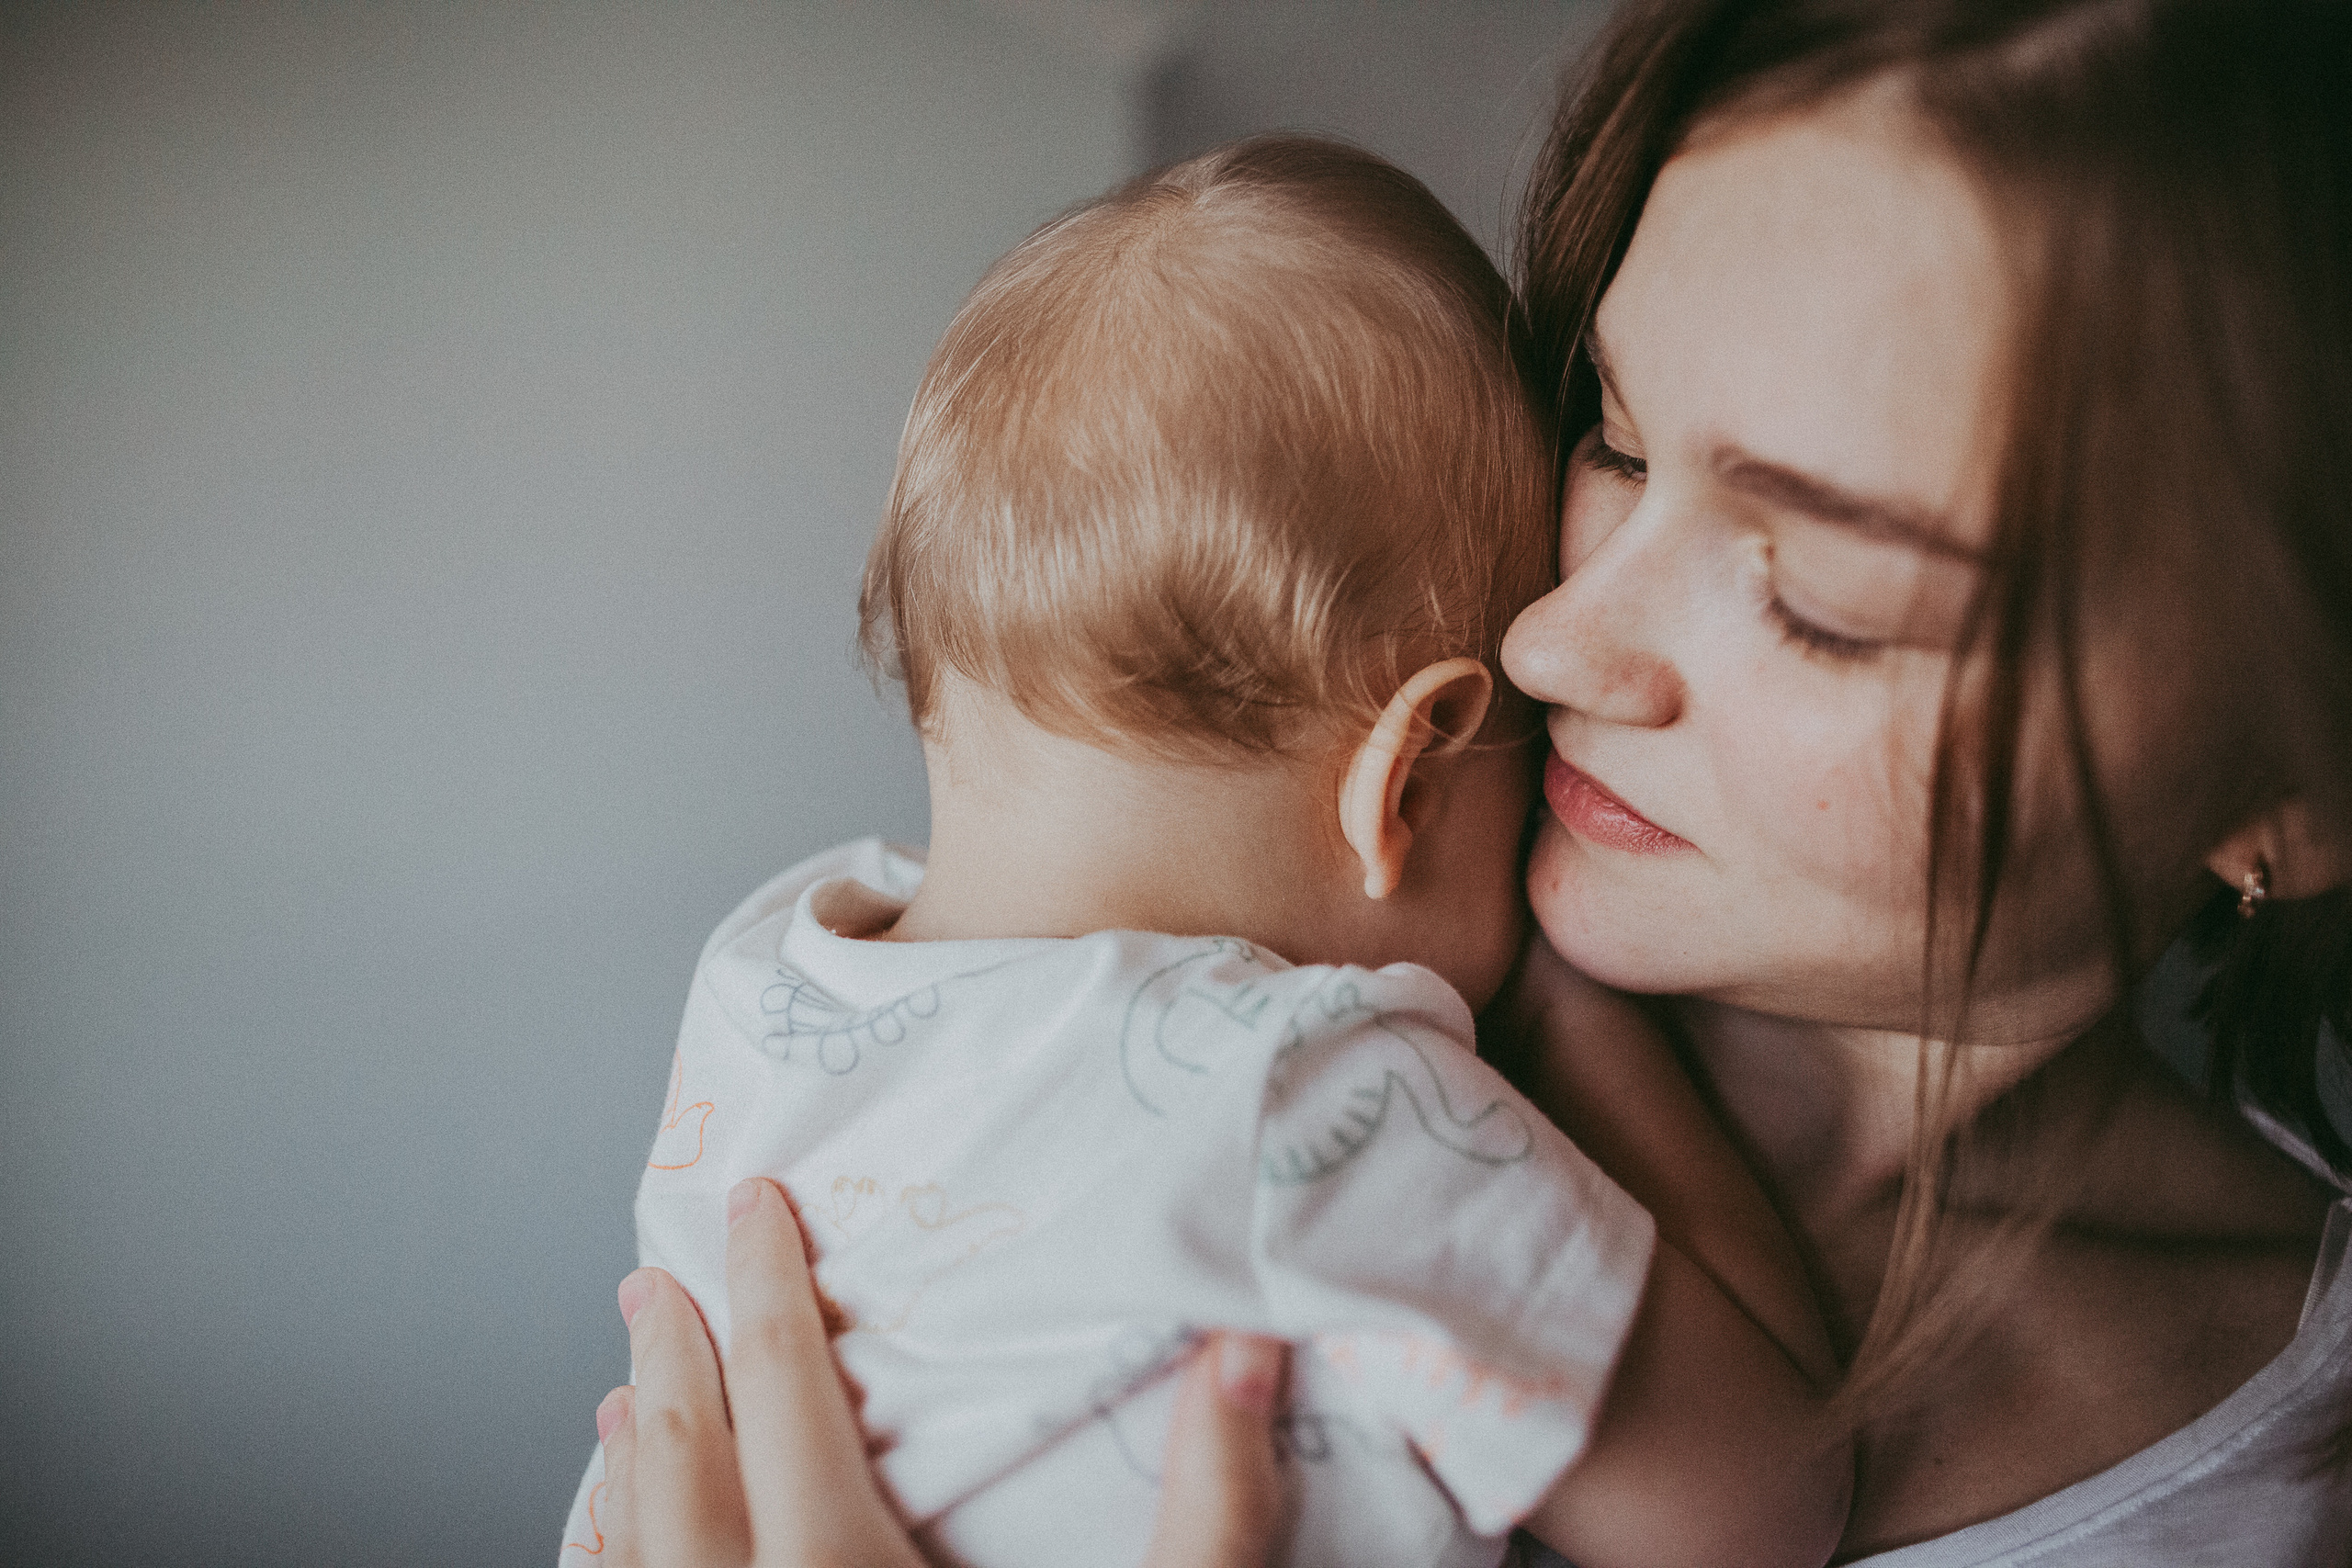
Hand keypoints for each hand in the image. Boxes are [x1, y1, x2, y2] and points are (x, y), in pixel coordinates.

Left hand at [587, 1177, 1290, 1566]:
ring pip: (633, 1561)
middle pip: (681, 1464)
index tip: (748, 1210)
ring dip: (629, 1467)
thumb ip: (1207, 1509)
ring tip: (625, 1403)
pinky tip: (630, 1560)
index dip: (759, 1286)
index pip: (779, 1394)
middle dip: (666, 1358)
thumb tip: (1243, 1355)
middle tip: (654, 1278)